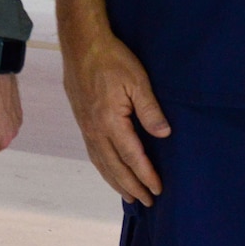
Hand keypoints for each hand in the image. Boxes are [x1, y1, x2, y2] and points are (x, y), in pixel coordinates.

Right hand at [61, 27, 169, 204]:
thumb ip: (150, 110)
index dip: (146, 175)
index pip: (132, 157)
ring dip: (115, 181)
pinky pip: (92, 152)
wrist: (80, 42)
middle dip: (131, 186)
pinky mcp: (81, 119)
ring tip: (128, 195)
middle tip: (147, 202)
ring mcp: (85, 125)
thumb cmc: (111, 58)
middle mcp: (94, 129)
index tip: (158, 190)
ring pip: (101, 162)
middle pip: (114, 166)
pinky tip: (108, 169)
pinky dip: (102, 167)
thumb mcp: (138, 80)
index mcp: (110, 121)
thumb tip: (163, 135)